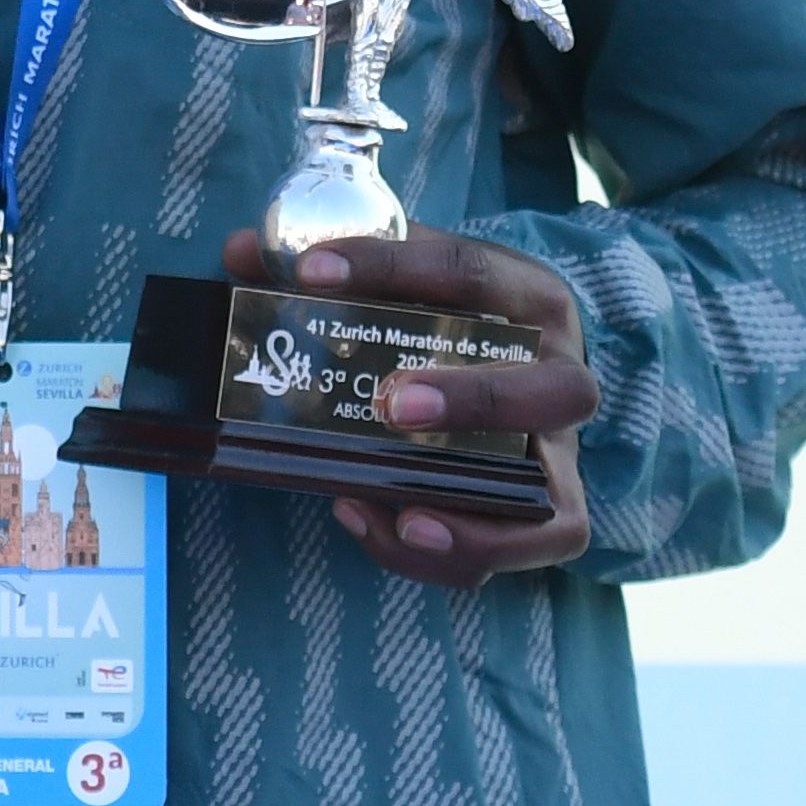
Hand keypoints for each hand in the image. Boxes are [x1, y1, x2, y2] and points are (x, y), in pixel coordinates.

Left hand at [223, 226, 596, 586]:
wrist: (520, 359)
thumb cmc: (451, 313)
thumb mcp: (404, 274)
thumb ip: (328, 263)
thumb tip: (242, 252)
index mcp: (525, 295)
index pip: (467, 271)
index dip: (387, 266)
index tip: (310, 273)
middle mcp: (563, 373)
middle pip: (555, 390)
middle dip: (475, 401)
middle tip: (391, 406)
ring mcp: (563, 450)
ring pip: (556, 498)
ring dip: (475, 515)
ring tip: (398, 513)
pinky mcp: (556, 508)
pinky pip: (530, 548)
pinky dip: (463, 553)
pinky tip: (384, 525)